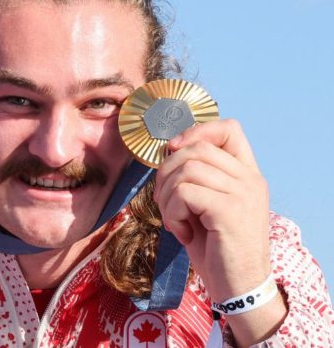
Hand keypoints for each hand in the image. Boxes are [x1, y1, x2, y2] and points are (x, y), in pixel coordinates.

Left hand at [153, 119, 285, 343]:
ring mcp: (242, 193)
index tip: (174, 151)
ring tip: (175, 221)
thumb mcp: (207, 205)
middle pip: (195, 148)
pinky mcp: (229, 210)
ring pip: (185, 170)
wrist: (238, 286)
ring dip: (167, 197)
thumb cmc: (217, 247)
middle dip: (166, 173)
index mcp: (247, 173)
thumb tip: (166, 152)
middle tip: (165, 203)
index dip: (196, 131)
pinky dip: (172, 213)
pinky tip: (182, 232)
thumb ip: (197, 177)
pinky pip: (183, 193)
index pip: (228, 128)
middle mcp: (250, 179)